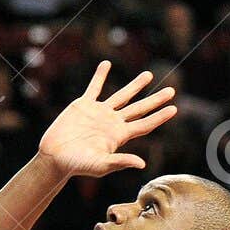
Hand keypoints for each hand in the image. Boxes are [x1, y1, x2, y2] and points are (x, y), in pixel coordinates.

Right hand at [36, 63, 176, 177]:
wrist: (55, 156)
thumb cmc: (77, 165)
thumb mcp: (100, 165)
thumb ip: (120, 162)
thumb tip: (142, 163)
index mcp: (119, 136)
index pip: (144, 124)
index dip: (159, 117)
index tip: (174, 109)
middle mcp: (113, 122)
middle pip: (139, 108)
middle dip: (155, 100)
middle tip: (171, 91)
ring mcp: (99, 112)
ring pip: (122, 96)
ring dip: (135, 85)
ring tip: (148, 75)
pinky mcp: (83, 105)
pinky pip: (94, 87)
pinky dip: (100, 76)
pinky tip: (106, 64)